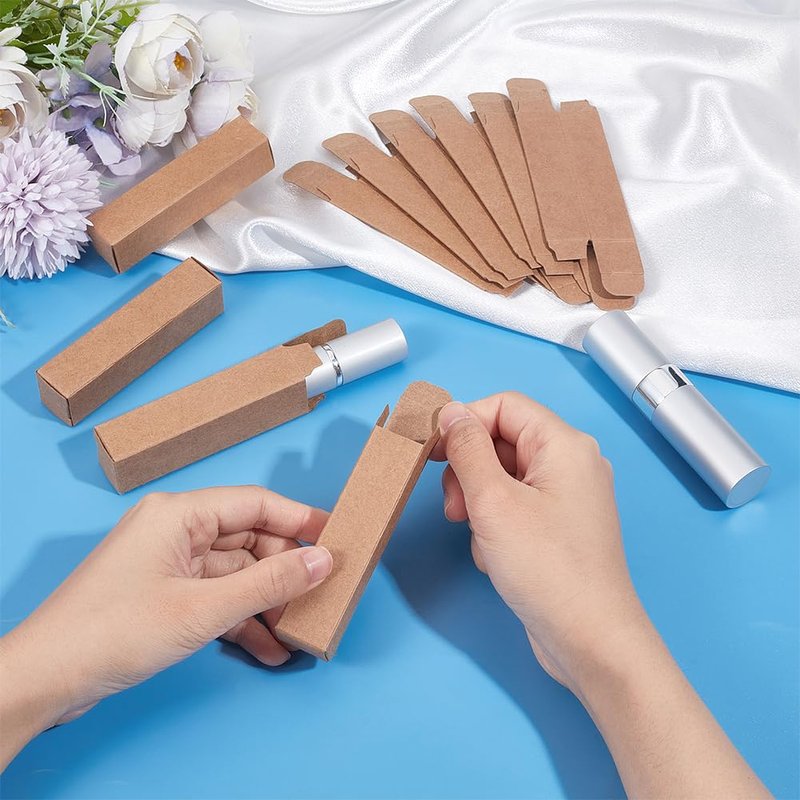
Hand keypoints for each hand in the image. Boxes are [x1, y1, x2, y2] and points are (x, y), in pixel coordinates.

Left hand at [0, 486, 331, 767]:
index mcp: (181, 513)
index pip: (257, 504)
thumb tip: (322, 561)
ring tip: (297, 631)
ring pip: (236, 572)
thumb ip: (269, 583)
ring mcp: (170, 563)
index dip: (301, 520)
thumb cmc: (114, 630)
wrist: (46, 678)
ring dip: (266, 602)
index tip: (337, 539)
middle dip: (284, 571)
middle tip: (321, 595)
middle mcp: (177, 530)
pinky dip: (241, 619)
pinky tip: (268, 647)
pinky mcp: (165, 593)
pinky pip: (217, 596)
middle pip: (250, 539)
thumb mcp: (203, 609)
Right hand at [431, 392, 768, 797]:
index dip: (463, 423)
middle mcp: (571, 464)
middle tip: (454, 506)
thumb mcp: (493, 501)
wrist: (590, 641)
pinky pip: (514, 507)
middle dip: (469, 471)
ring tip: (478, 537)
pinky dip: (496, 526)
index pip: (503, 406)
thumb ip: (467, 449)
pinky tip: (498, 557)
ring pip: (503, 477)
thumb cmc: (546, 568)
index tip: (433, 454)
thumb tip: (451, 411)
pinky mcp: (559, 528)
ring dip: (479, 503)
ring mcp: (567, 498)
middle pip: (502, 440)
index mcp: (564, 445)